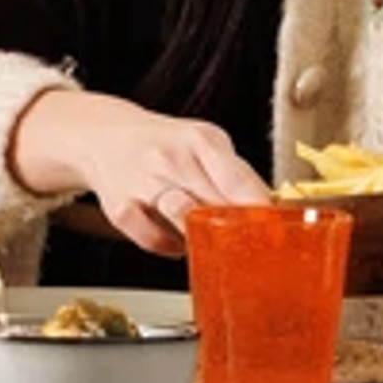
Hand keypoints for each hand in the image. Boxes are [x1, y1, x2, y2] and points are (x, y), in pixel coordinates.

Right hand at [8, 89, 272, 256]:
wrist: (104, 136)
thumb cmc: (165, 144)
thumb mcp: (206, 143)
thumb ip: (236, 175)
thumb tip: (269, 212)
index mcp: (200, 141)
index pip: (239, 184)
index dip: (261, 214)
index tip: (277, 236)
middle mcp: (170, 159)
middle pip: (215, 207)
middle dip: (235, 231)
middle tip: (249, 246)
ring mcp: (142, 184)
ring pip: (185, 224)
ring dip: (202, 239)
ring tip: (210, 240)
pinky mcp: (120, 208)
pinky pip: (155, 241)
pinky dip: (171, 246)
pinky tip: (176, 238)